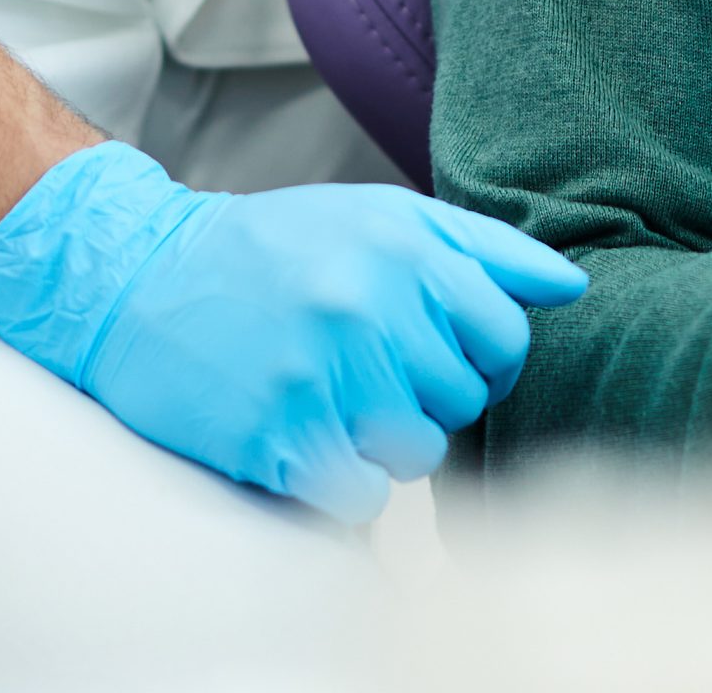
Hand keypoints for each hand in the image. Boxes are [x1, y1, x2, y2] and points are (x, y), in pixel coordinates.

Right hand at [0, 144, 586, 522]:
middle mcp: (370, 303)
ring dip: (389, 443)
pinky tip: (309, 438)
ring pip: (420, 451)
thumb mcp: (382, 217)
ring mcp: (323, 371)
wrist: (139, 278)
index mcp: (404, 244)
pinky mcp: (278, 435)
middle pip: (464, 397)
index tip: (445, 355)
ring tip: (339, 400)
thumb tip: (572, 287)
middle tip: (375, 374)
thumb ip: (483, 250)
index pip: (506, 334)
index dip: (486, 358)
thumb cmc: (277, 250)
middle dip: (433, 397)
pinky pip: (363, 495)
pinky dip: (345, 482)